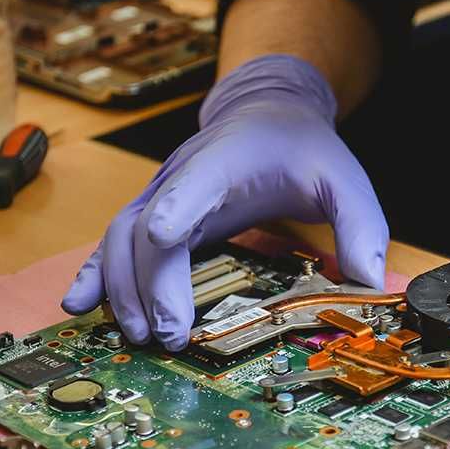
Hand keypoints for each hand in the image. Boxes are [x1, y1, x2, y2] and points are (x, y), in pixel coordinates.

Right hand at [61, 55, 388, 349]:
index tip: (166, 247)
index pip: (192, 186)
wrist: (267, 112)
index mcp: (226, 161)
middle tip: (169, 336)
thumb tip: (369, 283)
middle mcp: (182, 177)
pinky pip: (115, 242)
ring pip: (120, 238)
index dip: (175, 214)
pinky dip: (96, 274)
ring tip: (138, 336)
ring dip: (122, 288)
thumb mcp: (345, 178)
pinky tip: (80, 304)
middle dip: (150, 284)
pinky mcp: (155, 212)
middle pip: (145, 228)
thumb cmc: (301, 146)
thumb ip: (361, 226)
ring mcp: (162, 194)